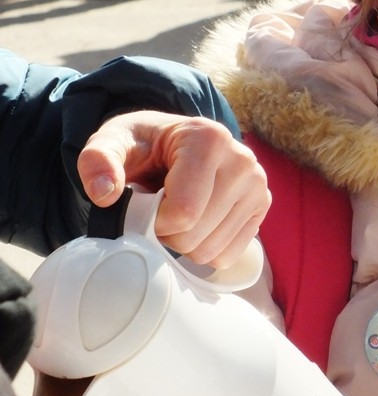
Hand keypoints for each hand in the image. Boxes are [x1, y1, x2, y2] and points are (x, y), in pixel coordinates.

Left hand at [77, 111, 269, 268]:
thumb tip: (104, 194)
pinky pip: (229, 255)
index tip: (144, 203)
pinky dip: (205, 249)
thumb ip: (97, 161)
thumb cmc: (145, 145)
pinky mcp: (262, 206)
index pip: (183, 212)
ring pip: (212, 250)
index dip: (153, 221)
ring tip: (179, 214)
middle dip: (168, 234)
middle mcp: (243, 161)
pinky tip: (198, 223)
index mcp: (209, 140)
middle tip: (159, 210)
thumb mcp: (112, 141)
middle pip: (197, 235)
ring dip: (185, 243)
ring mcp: (257, 185)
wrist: (176, 143)